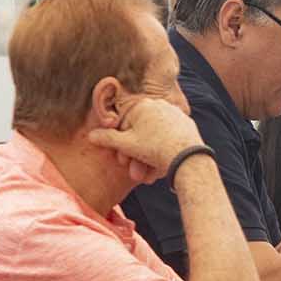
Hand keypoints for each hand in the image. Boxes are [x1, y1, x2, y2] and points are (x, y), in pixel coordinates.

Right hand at [88, 98, 203, 184]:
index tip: (122, 160)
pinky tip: (161, 168)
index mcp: (142, 105)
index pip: (125, 124)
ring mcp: (175, 114)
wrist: (189, 158)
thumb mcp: (126, 145)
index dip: (121, 145)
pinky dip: (164, 152)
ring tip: (147, 176)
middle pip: (141, 133)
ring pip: (155, 138)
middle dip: (136, 156)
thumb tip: (91, 135)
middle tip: (134, 173)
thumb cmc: (155, 149)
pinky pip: (170, 138)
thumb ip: (107, 138)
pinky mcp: (187, 125)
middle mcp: (159, 105)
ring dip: (148, 158)